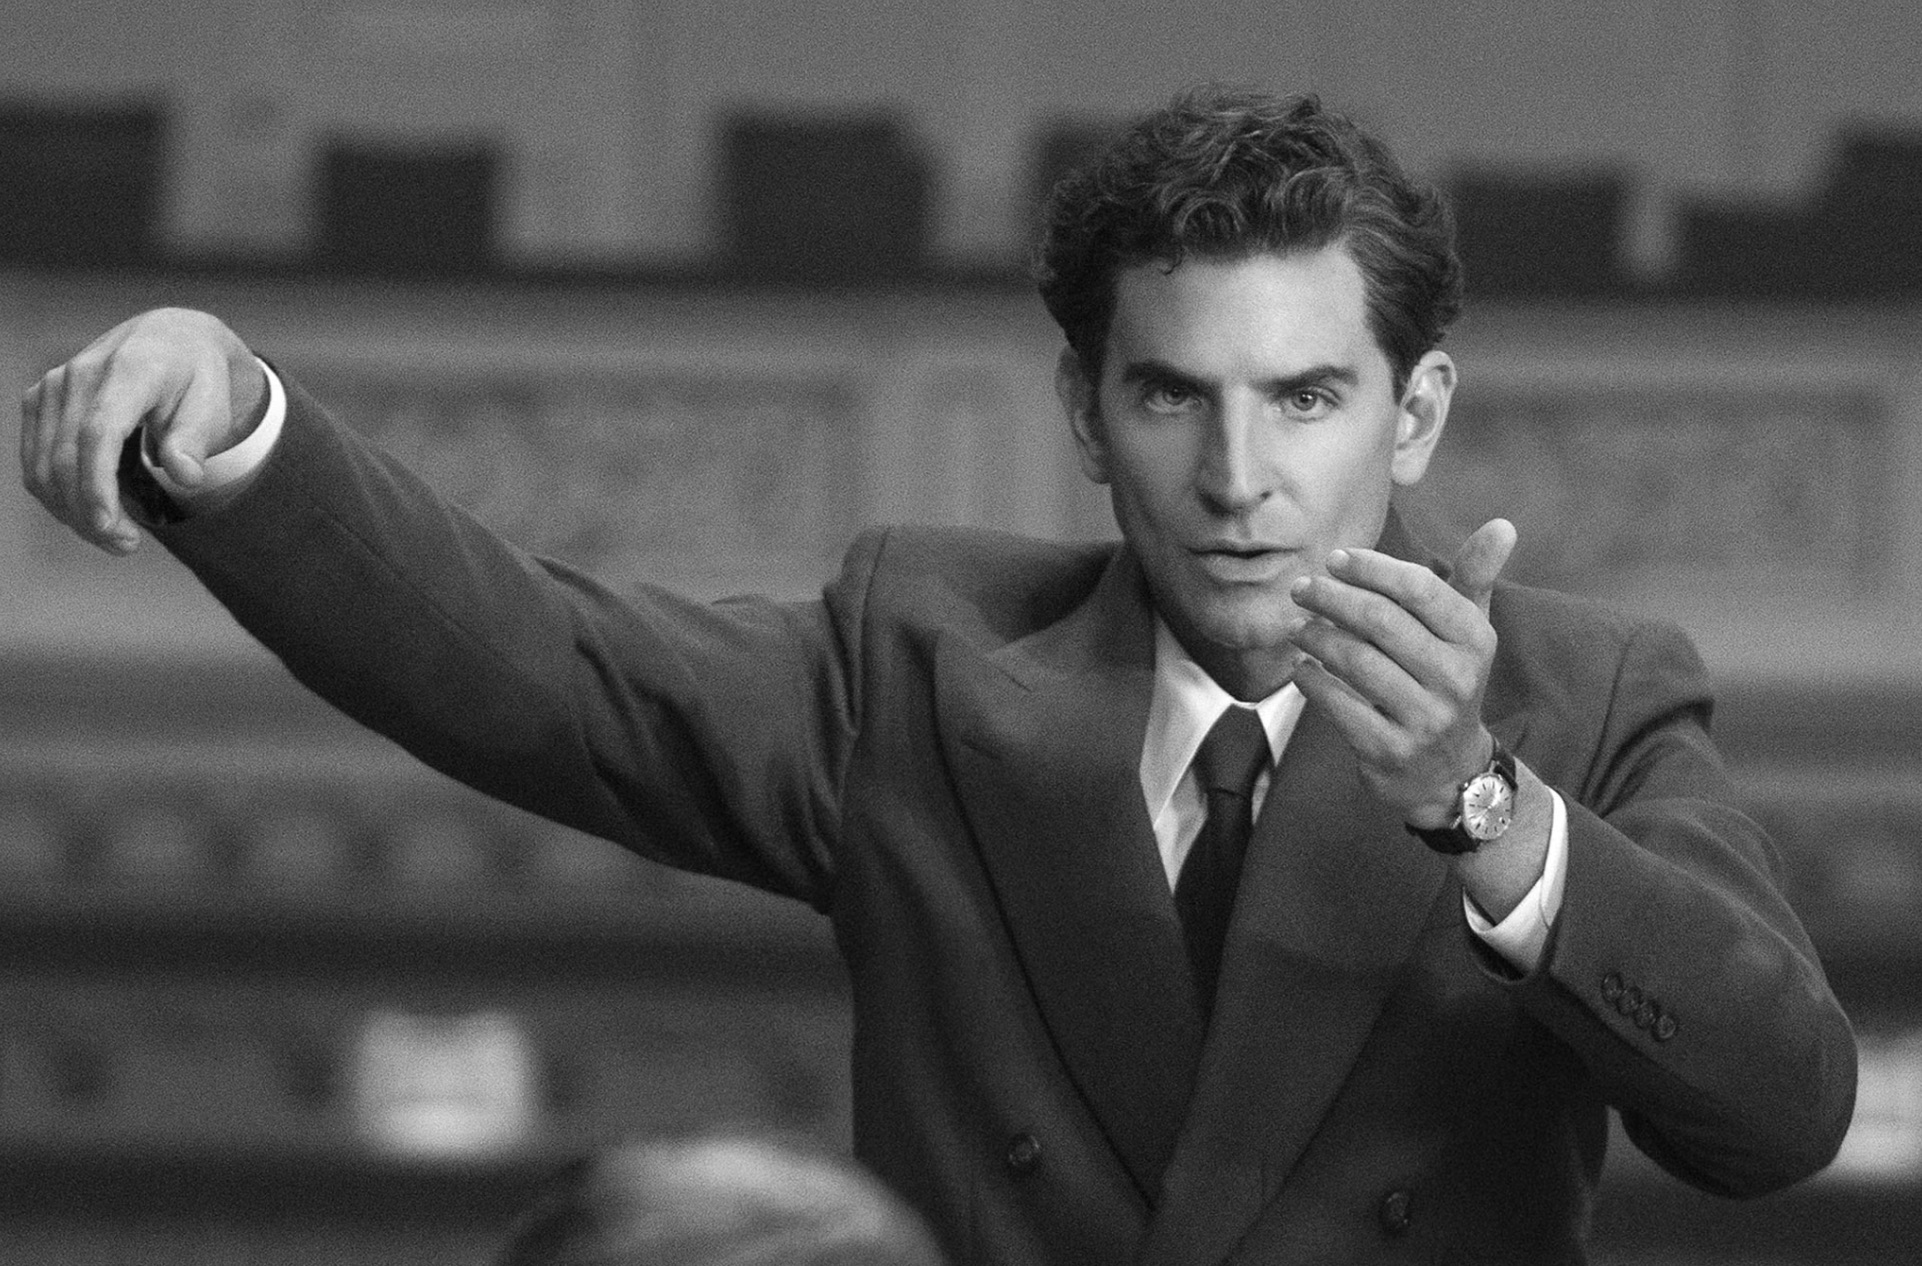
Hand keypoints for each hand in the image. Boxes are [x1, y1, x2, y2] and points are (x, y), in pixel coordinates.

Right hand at [19, 307, 264, 554]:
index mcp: (130, 370)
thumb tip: (185, 475)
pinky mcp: (39, 400)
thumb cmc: (196, 377)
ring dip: (71, 511)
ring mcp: (53, 386)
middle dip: (90, 513)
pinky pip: (35, 459)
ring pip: (43, 465)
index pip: (99, 433)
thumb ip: (196, 439)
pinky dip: (56, 494)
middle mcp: (80, 374)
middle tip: (126, 546)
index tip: (110, 526)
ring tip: (115, 537)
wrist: (169, 340)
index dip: (97, 485)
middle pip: (67, 458)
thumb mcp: (213, 403)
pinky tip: (89, 513)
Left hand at [1286, 519, 1518, 825]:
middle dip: (1333, 598)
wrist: (1447, 771)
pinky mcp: (1390, 749)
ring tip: (1298, 626)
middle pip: (1380, 621)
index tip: (1335, 559)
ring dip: (1317, 637)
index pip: (1418, 588)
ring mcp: (1424, 718)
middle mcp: (1455, 678)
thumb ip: (1475, 577)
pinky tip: (1300, 668)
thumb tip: (1504, 524)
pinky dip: (1312, 682)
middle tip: (1302, 588)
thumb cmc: (1447, 681)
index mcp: (1474, 640)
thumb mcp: (1468, 632)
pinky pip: (1339, 706)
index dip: (1372, 568)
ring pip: (1356, 661)